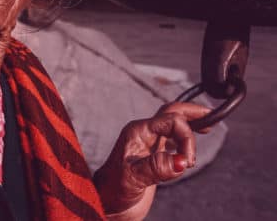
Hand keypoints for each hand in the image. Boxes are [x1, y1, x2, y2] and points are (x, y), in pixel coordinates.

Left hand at [93, 102, 210, 219]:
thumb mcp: (134, 178)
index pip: (170, 120)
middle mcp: (144, 133)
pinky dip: (184, 138)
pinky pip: (172, 138)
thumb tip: (181, 161)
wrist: (106, 204)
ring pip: (172, 124)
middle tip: (210, 114)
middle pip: (171, 112)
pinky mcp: (153, 155)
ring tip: (207, 126)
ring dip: (189, 124)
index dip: (186, 136)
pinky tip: (191, 145)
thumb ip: (156, 167)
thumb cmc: (113, 191)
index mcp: (138, 131)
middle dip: (191, 113)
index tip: (189, 161)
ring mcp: (148, 143)